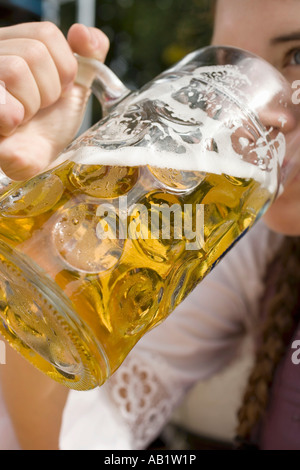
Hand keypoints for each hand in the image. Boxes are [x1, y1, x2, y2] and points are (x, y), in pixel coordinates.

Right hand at [0, 22, 108, 179]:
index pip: (47, 33)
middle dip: (48, 91)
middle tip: (38, 109)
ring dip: (31, 105)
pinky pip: (3, 103)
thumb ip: (88, 57)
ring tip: (24, 118)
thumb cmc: (48, 126)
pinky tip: (9, 126)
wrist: (33, 161)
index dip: (63, 69)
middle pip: (34, 52)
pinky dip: (12, 118)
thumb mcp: (74, 90)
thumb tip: (82, 32)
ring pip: (16, 70)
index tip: (57, 91)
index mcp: (15, 45)